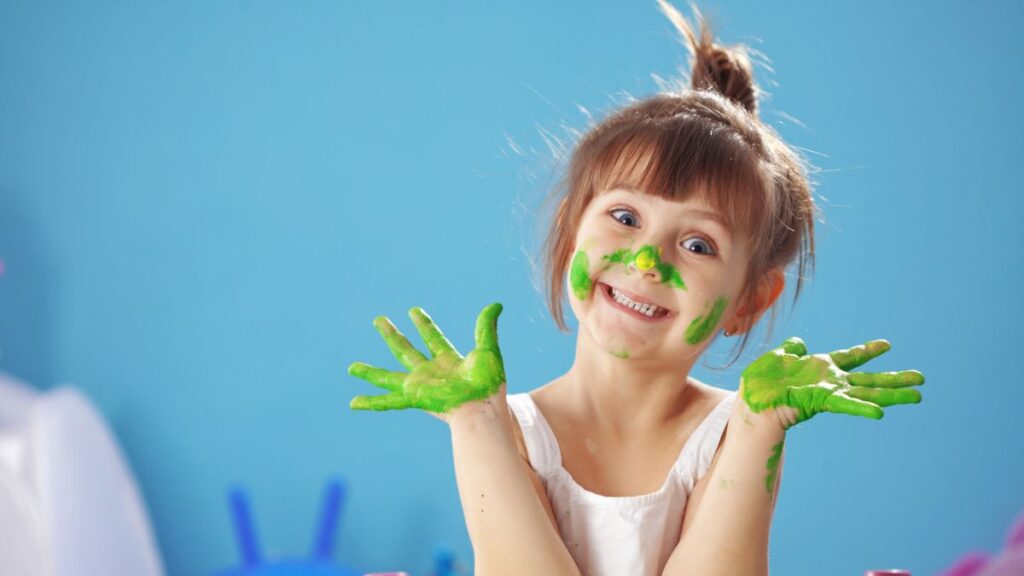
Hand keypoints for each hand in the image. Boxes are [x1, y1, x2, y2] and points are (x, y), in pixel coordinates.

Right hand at [348, 303, 505, 414]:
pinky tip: (354, 403)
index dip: (423, 323)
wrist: (483, 407)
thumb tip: (497, 304)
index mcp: (448, 360)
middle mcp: (430, 372)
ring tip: (352, 368)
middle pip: (405, 349)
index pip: (432, 337)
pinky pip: (387, 401)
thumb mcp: (488, 350)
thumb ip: (486, 327)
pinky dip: (370, 402)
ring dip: (370, 372)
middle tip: (378, 320)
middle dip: (392, 335)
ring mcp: (419, 385)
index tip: (413, 310)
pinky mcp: (413, 398)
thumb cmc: (489, 384)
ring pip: (388, 376)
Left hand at [740, 337, 923, 428]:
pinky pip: (846, 404)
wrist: (750, 400)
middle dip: (895, 379)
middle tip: (921, 379)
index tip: (888, 344)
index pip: (850, 357)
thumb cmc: (760, 382)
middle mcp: (830, 381)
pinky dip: (862, 407)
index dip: (867, 351)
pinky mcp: (822, 401)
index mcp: (820, 368)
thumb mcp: (777, 358)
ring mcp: (829, 392)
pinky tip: (881, 412)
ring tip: (918, 396)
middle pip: (869, 379)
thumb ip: (791, 351)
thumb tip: (799, 343)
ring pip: (867, 393)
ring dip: (893, 394)